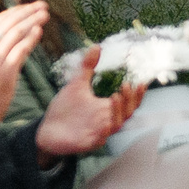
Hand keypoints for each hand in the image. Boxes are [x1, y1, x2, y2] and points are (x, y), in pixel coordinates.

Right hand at [0, 2, 48, 122]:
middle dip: (27, 11)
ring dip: (32, 21)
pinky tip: (39, 31)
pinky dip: (31, 38)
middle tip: (42, 5)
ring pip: (16, 33)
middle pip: (9, 23)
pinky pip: (20, 49)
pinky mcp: (5, 70)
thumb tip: (6, 34)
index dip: (16, 11)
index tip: (29, 7)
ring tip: (44, 15)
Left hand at [33, 44, 138, 159]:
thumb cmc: (65, 109)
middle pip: (127, 113)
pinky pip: (99, 139)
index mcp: (107, 108)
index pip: (129, 102)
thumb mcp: (76, 85)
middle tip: (126, 86)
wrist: (46, 130)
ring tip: (115, 96)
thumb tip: (97, 46)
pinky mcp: (87, 143)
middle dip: (130, 100)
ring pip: (115, 125)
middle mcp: (106, 121)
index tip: (141, 82)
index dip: (137, 94)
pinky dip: (103, 132)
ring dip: (118, 112)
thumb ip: (87, 67)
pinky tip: (104, 123)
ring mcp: (98, 133)